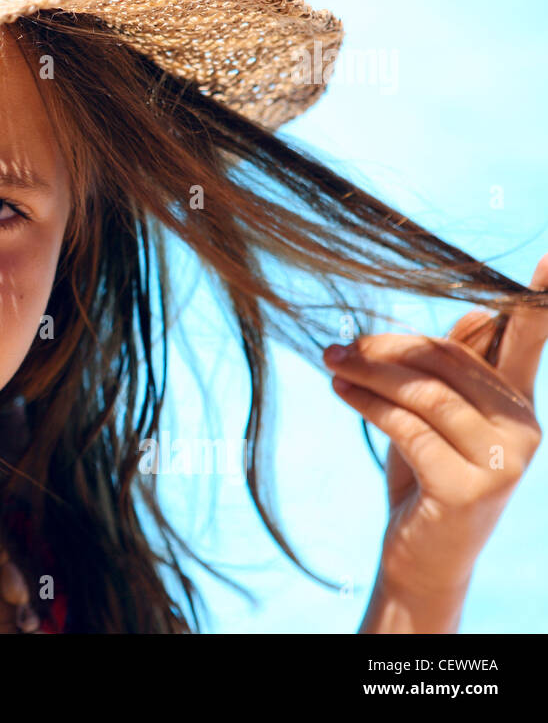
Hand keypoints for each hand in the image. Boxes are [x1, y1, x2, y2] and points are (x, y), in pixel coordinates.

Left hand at [324, 253, 547, 605]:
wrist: (423, 557)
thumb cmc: (425, 476)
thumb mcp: (437, 418)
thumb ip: (452, 368)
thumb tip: (473, 309)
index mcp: (520, 401)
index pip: (529, 338)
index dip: (542, 298)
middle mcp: (525, 427)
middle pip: (448, 359)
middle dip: (388, 346)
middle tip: (339, 344)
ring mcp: (503, 460)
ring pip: (424, 392)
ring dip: (368, 372)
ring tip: (330, 362)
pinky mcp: (469, 487)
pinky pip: (409, 427)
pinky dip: (367, 403)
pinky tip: (340, 390)